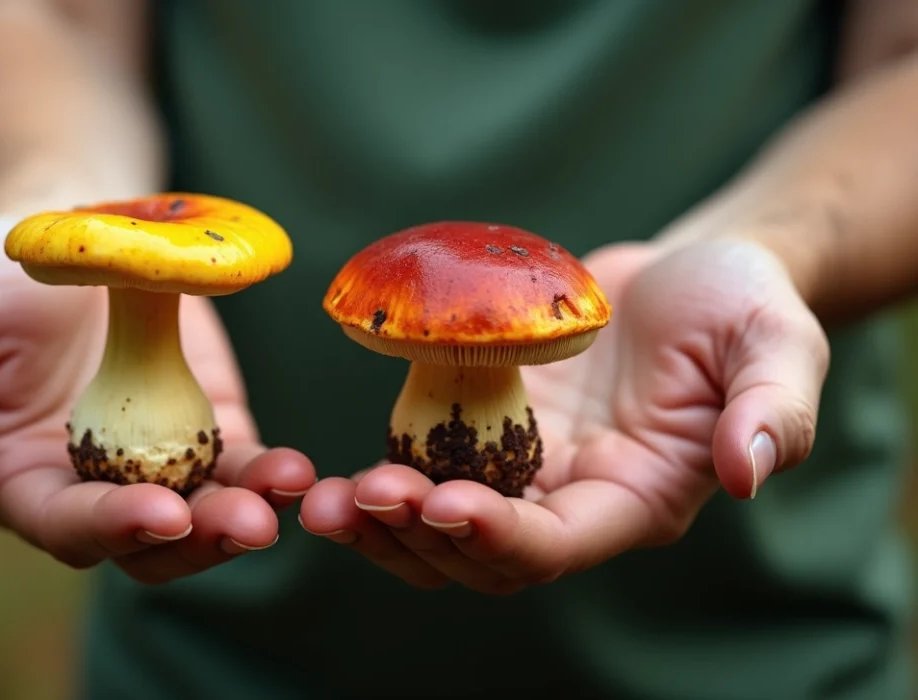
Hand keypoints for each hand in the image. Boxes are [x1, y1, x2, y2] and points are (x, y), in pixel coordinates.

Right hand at [0, 215, 314, 583]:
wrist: (68, 229)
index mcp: (21, 479)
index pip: (65, 524)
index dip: (110, 525)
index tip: (160, 512)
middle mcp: (94, 485)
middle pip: (149, 540)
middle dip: (197, 539)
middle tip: (246, 525)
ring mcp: (159, 458)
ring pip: (207, 510)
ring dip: (247, 509)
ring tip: (284, 490)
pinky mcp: (211, 425)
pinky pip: (243, 461)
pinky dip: (269, 471)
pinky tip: (296, 469)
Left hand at [299, 238, 828, 593]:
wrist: (694, 270)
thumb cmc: (745, 305)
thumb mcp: (778, 345)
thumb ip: (770, 410)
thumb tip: (750, 472)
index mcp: (636, 499)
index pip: (561, 543)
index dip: (502, 534)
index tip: (443, 501)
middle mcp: (569, 498)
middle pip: (482, 552)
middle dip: (418, 534)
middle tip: (356, 498)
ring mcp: (520, 466)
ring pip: (437, 526)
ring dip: (379, 522)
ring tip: (317, 496)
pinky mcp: (484, 425)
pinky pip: (421, 467)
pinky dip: (374, 475)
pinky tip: (318, 466)